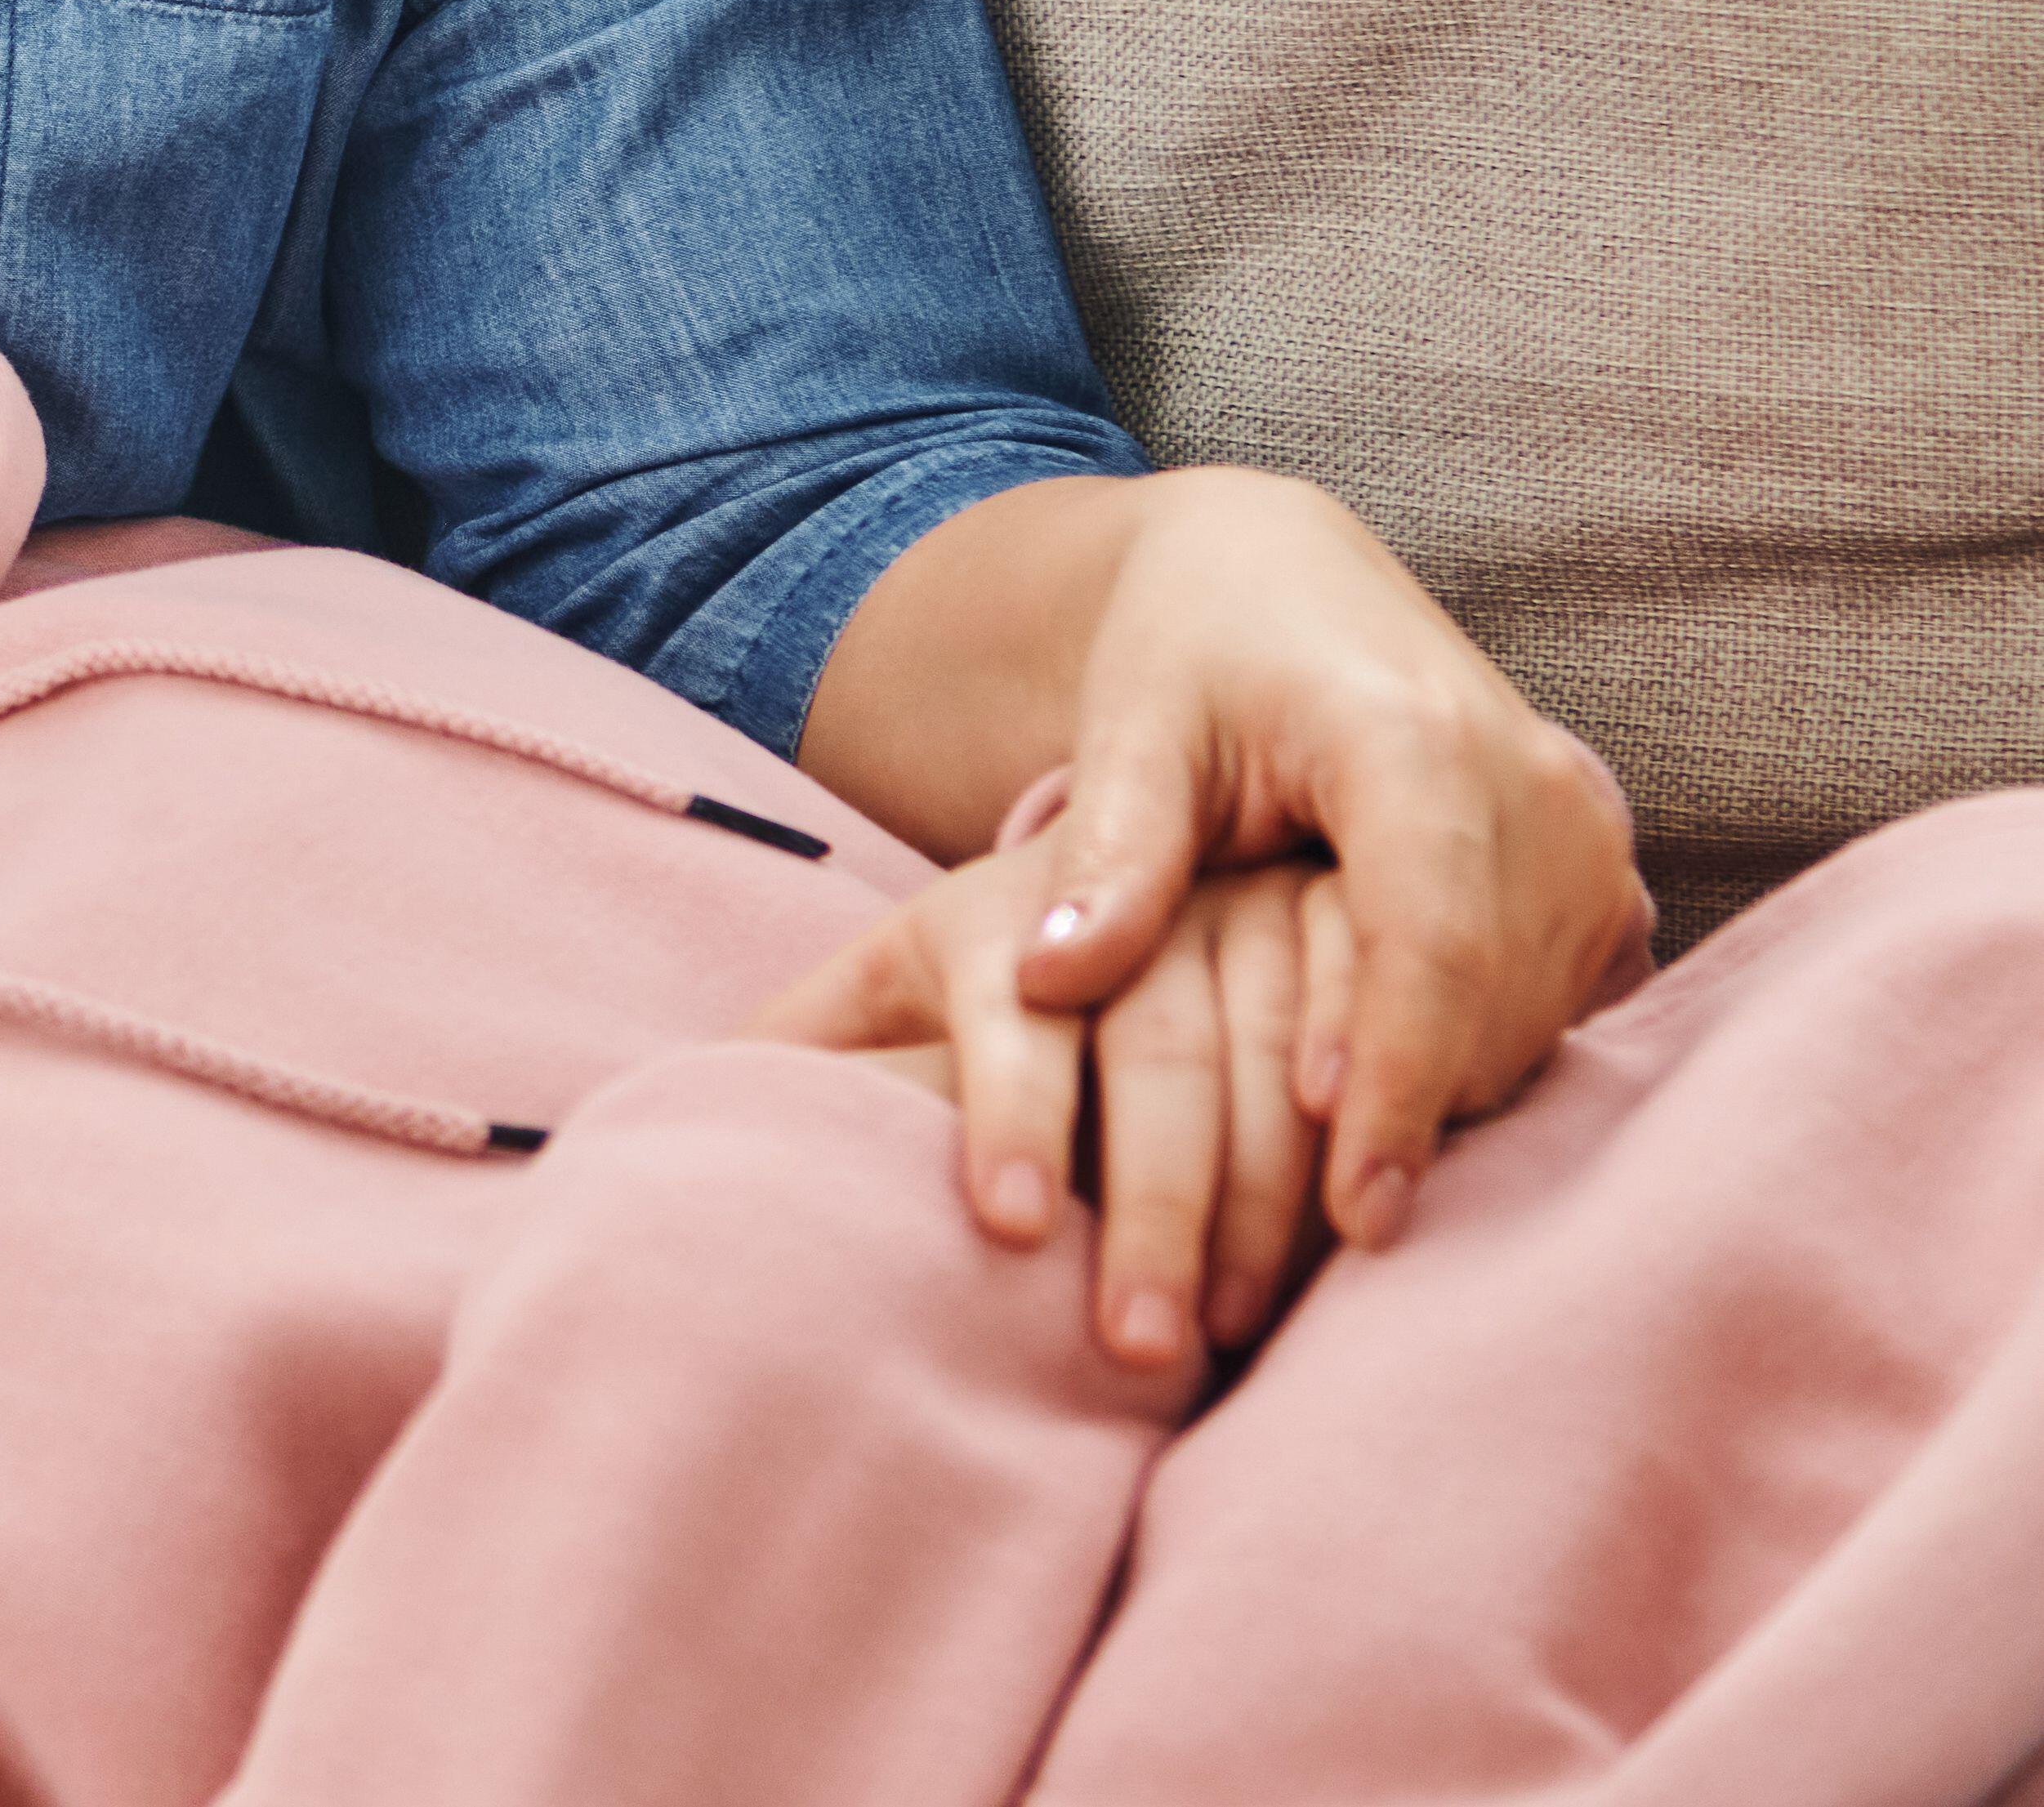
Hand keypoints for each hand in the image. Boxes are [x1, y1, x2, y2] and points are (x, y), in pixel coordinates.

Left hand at [750, 845, 1350, 1369]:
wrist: (1186, 737)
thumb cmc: (1012, 925)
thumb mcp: (908, 953)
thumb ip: (828, 1025)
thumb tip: (702, 1100)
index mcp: (1016, 900)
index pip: (1017, 1012)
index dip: (1009, 1117)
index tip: (1001, 1230)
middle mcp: (1147, 889)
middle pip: (1158, 1054)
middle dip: (1154, 1206)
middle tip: (1138, 1351)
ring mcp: (1267, 893)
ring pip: (1283, 1049)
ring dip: (1275, 1193)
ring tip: (1249, 1325)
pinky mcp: (1366, 910)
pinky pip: (1386, 1019)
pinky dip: (1385, 1118)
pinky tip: (1373, 1223)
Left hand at [1013, 472, 1648, 1253]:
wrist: (1287, 579)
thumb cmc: (1191, 648)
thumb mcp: (1129, 727)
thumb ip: (1107, 852)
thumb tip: (1045, 980)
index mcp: (1414, 740)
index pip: (1428, 942)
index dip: (1393, 1077)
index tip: (1352, 1210)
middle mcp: (1534, 784)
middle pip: (1489, 1003)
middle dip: (1408, 1127)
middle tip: (1306, 1258)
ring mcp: (1585, 830)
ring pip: (1530, 1023)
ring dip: (1441, 1108)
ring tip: (1327, 1205)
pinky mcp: (1598, 872)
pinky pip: (1554, 1007)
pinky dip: (1472, 1063)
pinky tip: (1380, 1114)